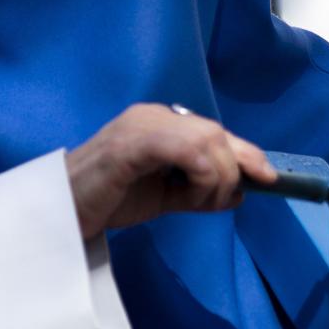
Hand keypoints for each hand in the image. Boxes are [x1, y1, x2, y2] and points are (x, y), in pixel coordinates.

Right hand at [66, 103, 275, 240]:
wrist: (60, 213)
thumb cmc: (107, 201)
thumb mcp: (163, 195)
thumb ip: (199, 191)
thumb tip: (241, 192)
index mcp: (159, 122)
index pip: (213, 132)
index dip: (245, 153)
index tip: (267, 179)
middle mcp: (151, 115)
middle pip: (215, 133)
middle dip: (235, 169)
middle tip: (225, 200)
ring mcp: (140, 126)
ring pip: (205, 140)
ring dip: (216, 178)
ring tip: (195, 201)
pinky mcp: (130, 144)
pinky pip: (184, 150)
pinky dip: (200, 175)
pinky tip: (187, 195)